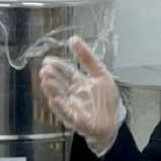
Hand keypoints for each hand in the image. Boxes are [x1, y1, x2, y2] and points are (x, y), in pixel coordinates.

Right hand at [39, 37, 125, 155]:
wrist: (115, 121)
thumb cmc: (107, 100)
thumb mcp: (100, 73)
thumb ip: (87, 57)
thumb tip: (73, 39)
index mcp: (78, 82)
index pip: (65, 71)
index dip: (57, 66)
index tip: (47, 60)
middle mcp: (73, 94)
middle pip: (59, 84)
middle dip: (51, 77)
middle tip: (45, 69)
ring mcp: (73, 107)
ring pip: (59, 97)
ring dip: (52, 89)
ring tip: (46, 80)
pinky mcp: (76, 120)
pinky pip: (66, 113)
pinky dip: (60, 106)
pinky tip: (54, 98)